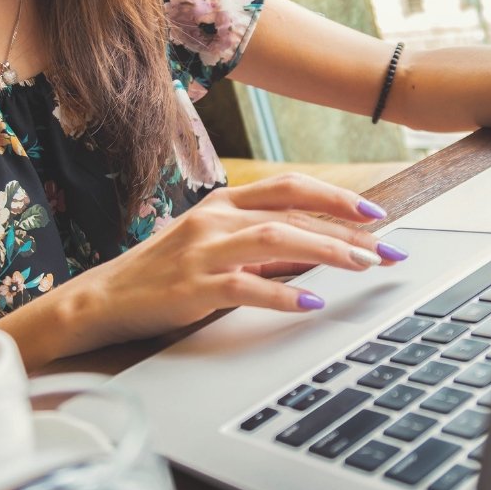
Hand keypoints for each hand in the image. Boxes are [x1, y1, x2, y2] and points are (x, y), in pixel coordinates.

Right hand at [57, 174, 407, 351]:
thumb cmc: (164, 274)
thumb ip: (262, 246)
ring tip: (363, 266)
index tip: (375, 215)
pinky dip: (283, 292)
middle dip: (347, 231)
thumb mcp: (214, 248)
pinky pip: (246, 286)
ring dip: (326, 251)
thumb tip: (319, 251)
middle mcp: (215, 219)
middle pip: (293, 213)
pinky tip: (311, 302)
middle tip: (387, 250)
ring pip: (276, 239)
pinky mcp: (192, 288)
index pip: (289, 188)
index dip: (335, 197)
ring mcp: (203, 251)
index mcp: (223, 203)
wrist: (103, 299)